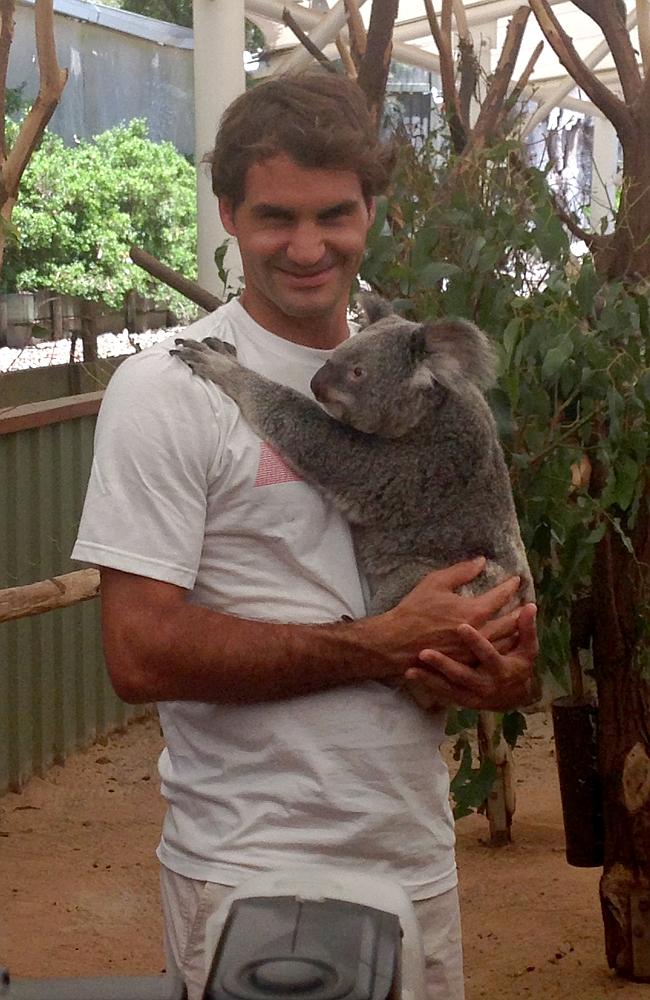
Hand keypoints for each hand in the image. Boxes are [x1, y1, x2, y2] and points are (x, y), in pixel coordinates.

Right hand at [386, 557, 522, 668]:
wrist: (397, 643)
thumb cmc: (414, 610)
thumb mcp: (435, 582)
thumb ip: (461, 571)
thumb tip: (481, 561)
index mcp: (474, 610)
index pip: (500, 596)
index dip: (510, 586)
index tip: (517, 580)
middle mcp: (480, 632)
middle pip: (510, 621)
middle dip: (520, 612)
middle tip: (528, 604)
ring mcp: (475, 651)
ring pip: (505, 642)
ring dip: (516, 632)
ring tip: (523, 625)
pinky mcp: (468, 664)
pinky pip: (492, 655)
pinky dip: (503, 647)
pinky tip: (505, 644)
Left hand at [404, 603, 537, 710]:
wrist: (514, 698)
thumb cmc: (519, 666)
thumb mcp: (528, 650)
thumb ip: (527, 628)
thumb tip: (531, 605)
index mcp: (501, 668)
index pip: (488, 654)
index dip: (476, 641)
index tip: (461, 626)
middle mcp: (485, 684)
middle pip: (462, 674)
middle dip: (443, 664)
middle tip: (424, 652)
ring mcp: (472, 695)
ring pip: (448, 687)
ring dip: (430, 678)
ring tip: (411, 669)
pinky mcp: (462, 700)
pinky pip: (442, 693)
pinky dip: (428, 685)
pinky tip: (410, 674)